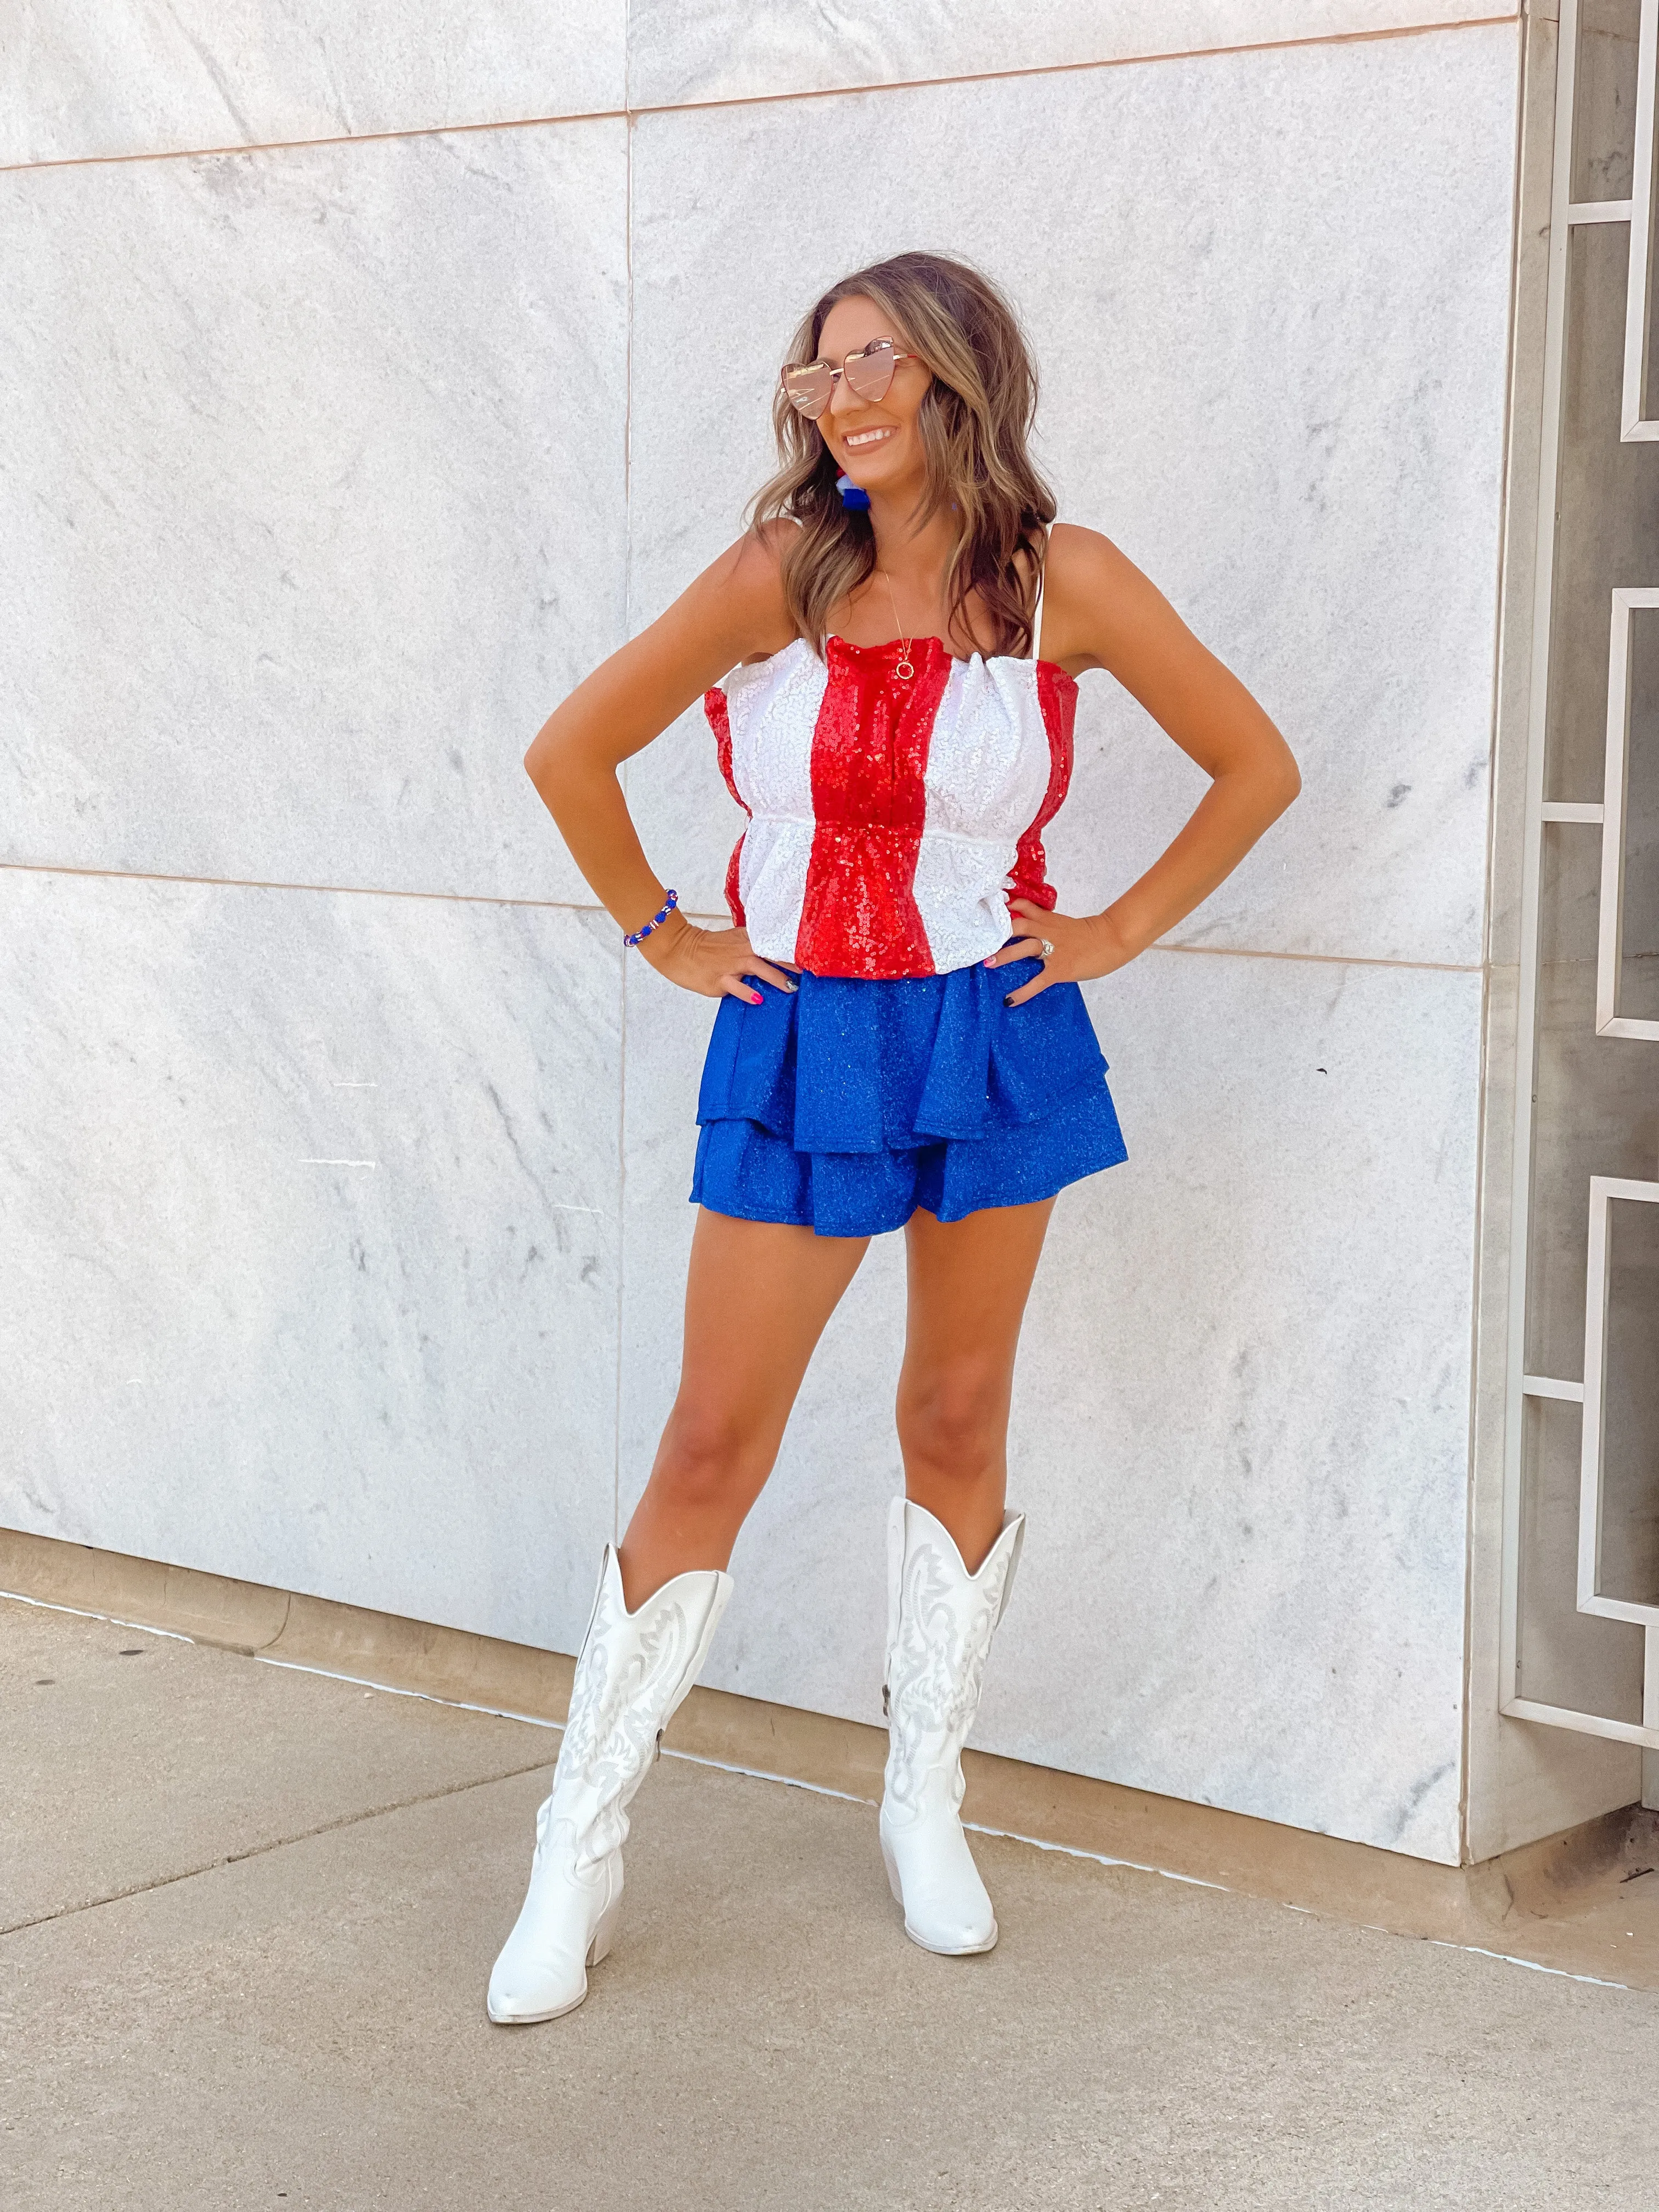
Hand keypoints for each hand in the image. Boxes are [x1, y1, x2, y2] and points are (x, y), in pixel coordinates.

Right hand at [639, 913, 797, 1003]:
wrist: (679, 949)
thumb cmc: (709, 949)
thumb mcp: (734, 942)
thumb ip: (754, 947)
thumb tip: (779, 962)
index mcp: (747, 938)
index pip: (775, 943)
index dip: (794, 950)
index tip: (812, 956)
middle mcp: (742, 949)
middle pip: (772, 953)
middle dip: (792, 963)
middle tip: (811, 972)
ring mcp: (730, 964)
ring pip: (758, 968)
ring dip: (776, 978)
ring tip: (791, 988)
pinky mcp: (719, 980)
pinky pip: (736, 987)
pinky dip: (748, 993)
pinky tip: (758, 1000)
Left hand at [984, 900, 1139, 1006]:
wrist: (1113, 939)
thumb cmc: (1092, 934)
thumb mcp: (1065, 924)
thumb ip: (1047, 924)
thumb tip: (1029, 930)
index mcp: (1049, 919)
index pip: (1023, 907)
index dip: (1005, 908)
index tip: (987, 910)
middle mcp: (1048, 931)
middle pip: (1018, 924)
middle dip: (998, 932)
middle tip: (981, 939)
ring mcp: (1054, 950)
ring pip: (1024, 947)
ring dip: (1004, 955)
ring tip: (987, 964)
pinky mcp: (1060, 969)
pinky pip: (1037, 981)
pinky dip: (1022, 992)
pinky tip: (1009, 1000)